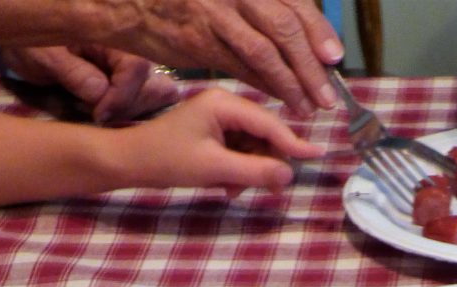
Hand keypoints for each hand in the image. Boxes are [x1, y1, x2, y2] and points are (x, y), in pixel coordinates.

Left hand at [0, 45, 180, 123]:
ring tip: (98, 114)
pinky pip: (140, 99)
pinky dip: (126, 110)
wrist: (19, 36)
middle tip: (95, 116)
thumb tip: (101, 94)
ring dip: (126, 111)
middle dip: (125, 107)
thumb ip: (73, 73)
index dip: (122, 97)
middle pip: (148, 85)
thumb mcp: (43, 56)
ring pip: (149, 95)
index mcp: (108, 30)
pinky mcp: (125, 77)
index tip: (99, 115)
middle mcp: (126, 45)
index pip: (136, 68)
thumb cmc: (27, 40)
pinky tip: (106, 113)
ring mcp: (128, 62)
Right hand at [100, 0, 343, 117]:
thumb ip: (256, 13)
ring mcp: (216, 11)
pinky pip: (243, 65)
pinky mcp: (200, 39)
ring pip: (268, 48)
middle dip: (312, 63)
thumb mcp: (222, 0)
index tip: (334, 56)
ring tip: (309, 106)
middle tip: (328, 93)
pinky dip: (267, 85)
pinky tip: (282, 100)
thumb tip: (296, 43)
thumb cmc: (177, 1)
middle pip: (286, 25)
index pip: (293, 1)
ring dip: (294, 82)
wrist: (123, 2)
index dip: (318, 29)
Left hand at [119, 88, 324, 193]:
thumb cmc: (168, 161)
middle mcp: (226, 105)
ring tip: (234, 191)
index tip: (318, 156)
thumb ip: (255, 172)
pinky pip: (241, 153)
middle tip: (268, 190)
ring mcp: (221, 120)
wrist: (131, 162)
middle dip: (266, 163)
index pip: (269, 124)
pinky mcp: (216, 134)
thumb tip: (290, 175)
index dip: (294, 143)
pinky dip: (239, 172)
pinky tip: (227, 187)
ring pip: (255, 148)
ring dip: (251, 172)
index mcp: (225, 104)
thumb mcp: (215, 169)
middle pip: (265, 135)